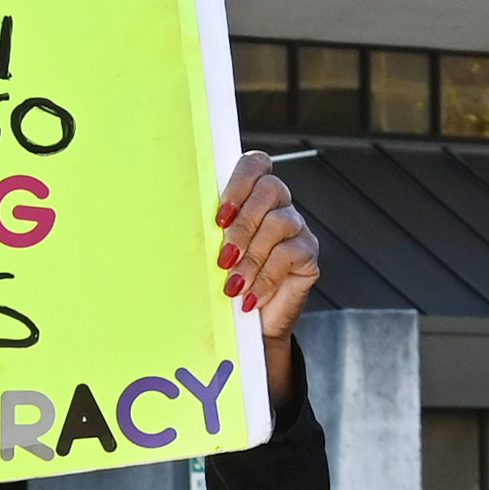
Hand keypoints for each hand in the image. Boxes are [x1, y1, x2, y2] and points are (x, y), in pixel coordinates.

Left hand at [216, 155, 322, 400]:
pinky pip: (289, 255)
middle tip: (224, 257)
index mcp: (252, 194)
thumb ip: (208, 229)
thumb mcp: (211, 250)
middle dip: (244, 225)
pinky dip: (265, 279)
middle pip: (270, 189)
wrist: (250, 324)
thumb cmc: (225, 280)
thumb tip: (180, 215)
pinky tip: (250, 297)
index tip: (220, 218)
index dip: (239, 184)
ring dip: (251, 258)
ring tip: (233, 285)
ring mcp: (297, 228)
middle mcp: (278, 205)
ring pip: (279, 224)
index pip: (255, 165)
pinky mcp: (308, 254)